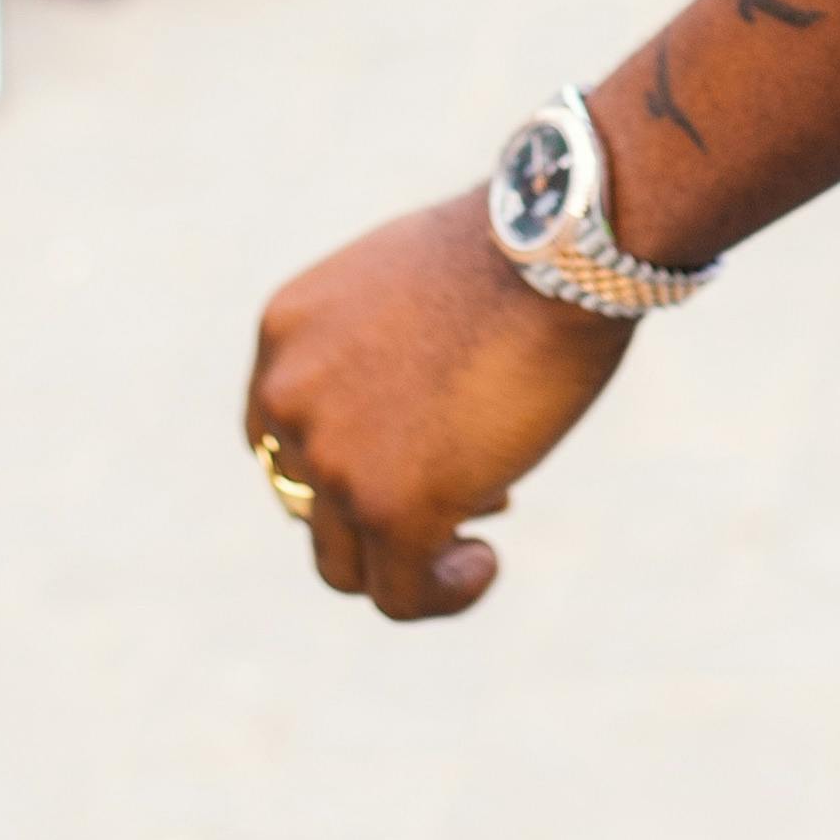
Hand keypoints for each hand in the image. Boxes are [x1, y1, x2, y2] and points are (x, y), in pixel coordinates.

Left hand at [246, 191, 630, 622]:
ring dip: (406, 561)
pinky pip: (398, 594)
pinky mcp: (389, 507)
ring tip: (474, 543)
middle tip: (470, 487)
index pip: (281, 438)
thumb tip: (408, 436)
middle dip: (384, 503)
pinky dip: (442, 591)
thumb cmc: (514, 253)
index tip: (424, 451)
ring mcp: (332, 458)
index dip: (349, 460)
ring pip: (346, 564)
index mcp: (285, 334)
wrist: (558, 246)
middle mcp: (287, 398)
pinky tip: (484, 565)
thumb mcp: (408, 289)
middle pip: (310, 504)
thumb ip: (379, 356)